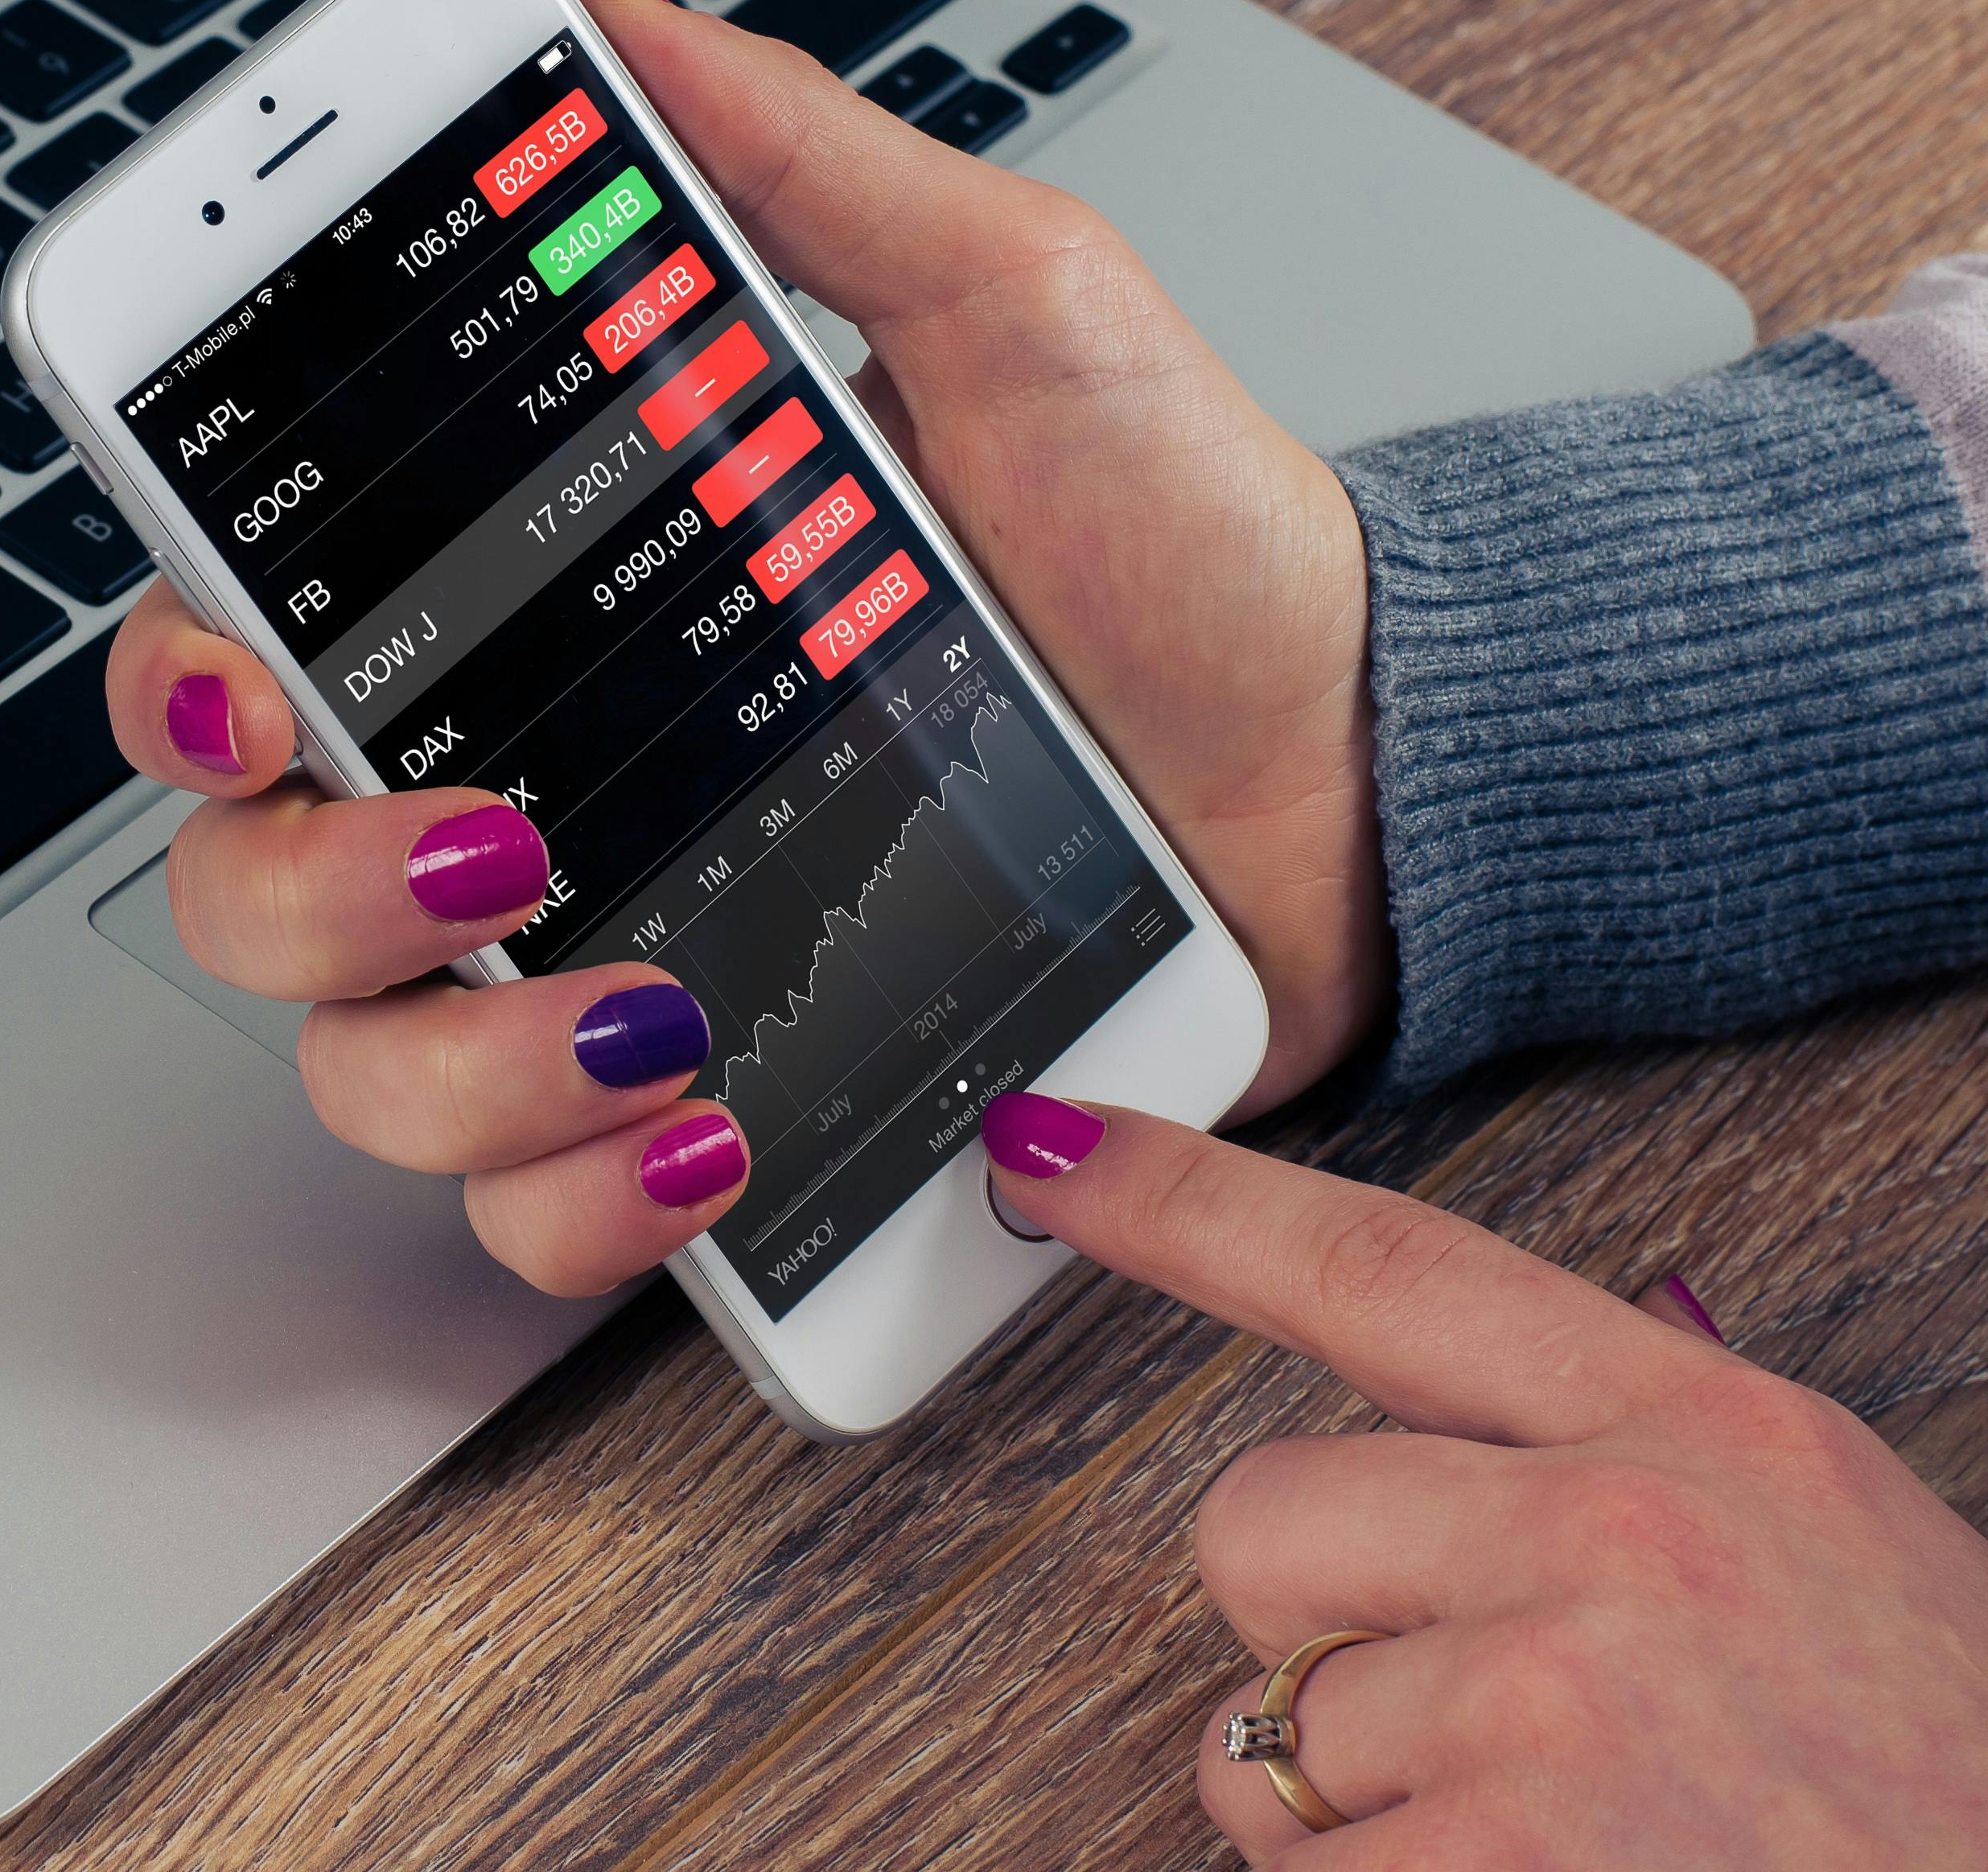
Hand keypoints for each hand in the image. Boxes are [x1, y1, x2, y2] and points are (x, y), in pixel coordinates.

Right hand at [103, 0, 1388, 1293]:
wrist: (1356, 766)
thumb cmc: (1181, 540)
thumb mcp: (1002, 299)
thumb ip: (786, 163)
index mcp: (538, 601)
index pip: (249, 639)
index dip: (182, 678)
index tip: (249, 690)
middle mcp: (527, 791)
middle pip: (249, 885)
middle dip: (321, 890)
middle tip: (497, 846)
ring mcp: (595, 968)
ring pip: (366, 1074)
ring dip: (469, 1068)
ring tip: (663, 1016)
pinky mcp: (701, 1112)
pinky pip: (536, 1216)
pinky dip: (588, 1201)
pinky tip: (709, 1129)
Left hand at [982, 1091, 1987, 1864]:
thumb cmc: (1942, 1799)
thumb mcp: (1835, 1567)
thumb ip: (1631, 1473)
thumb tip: (1439, 1425)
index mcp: (1708, 1435)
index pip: (1384, 1266)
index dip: (1189, 1200)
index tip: (1048, 1147)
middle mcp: (1620, 1542)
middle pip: (1258, 1517)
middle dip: (1310, 1633)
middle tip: (1480, 1729)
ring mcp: (1554, 1711)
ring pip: (1261, 1735)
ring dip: (1357, 1821)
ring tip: (1553, 1850)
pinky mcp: (1497, 1870)